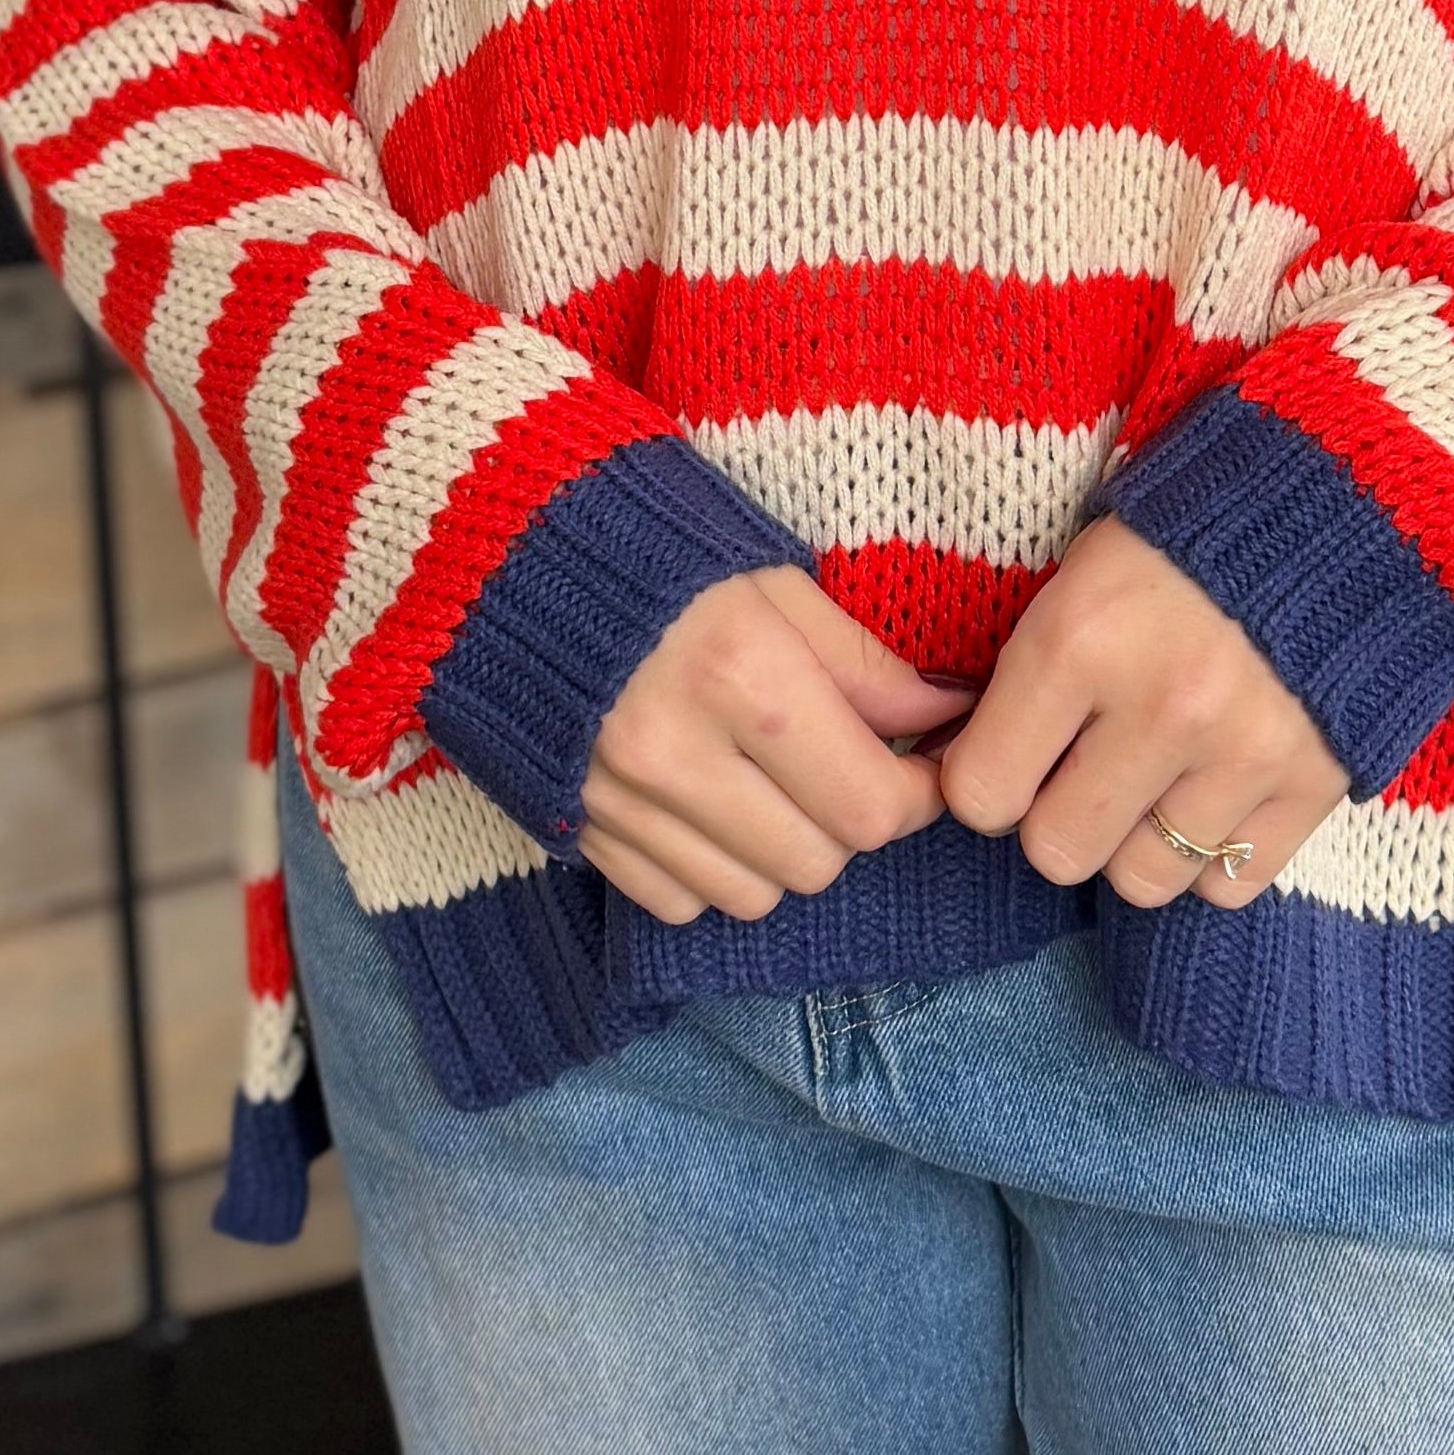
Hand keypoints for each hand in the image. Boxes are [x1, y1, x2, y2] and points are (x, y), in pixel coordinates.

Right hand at [583, 566, 965, 927]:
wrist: (510, 560)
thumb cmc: (658, 552)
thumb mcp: (773, 579)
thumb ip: (861, 663)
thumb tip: (943, 717)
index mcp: (738, 671)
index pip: (869, 804)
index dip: (916, 796)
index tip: (921, 766)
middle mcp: (674, 752)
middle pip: (817, 863)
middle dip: (851, 823)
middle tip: (848, 768)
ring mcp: (618, 802)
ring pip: (753, 896)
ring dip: (784, 851)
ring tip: (775, 784)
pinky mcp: (580, 830)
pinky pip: (680, 902)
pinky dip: (711, 870)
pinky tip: (708, 804)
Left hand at [938, 515, 1344, 914]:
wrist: (1340, 506)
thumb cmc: (1185, 537)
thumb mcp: (1082, 571)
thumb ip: (1026, 673)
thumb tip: (964, 771)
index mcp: (1083, 638)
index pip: (982, 794)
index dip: (986, 781)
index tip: (1010, 756)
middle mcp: (1164, 706)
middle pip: (1058, 852)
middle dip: (1058, 818)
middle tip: (1084, 771)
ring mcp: (1247, 751)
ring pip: (1142, 881)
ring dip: (1137, 843)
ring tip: (1154, 781)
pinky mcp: (1316, 782)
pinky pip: (1228, 885)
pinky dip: (1213, 857)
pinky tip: (1212, 795)